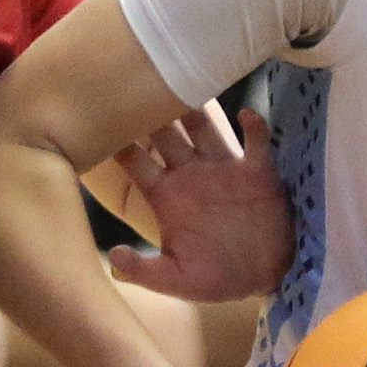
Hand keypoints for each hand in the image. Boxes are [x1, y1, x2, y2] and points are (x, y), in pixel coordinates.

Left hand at [108, 105, 291, 300]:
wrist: (264, 280)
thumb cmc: (216, 280)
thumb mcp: (175, 280)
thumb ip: (143, 270)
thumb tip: (112, 259)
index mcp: (166, 196)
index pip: (136, 163)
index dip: (119, 145)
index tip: (102, 121)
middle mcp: (191, 175)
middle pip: (165, 136)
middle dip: (152, 114)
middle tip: (139, 87)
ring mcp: (224, 170)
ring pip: (205, 129)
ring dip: (197, 110)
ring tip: (186, 86)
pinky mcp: (258, 173)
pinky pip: (256, 142)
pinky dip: (254, 127)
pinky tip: (247, 115)